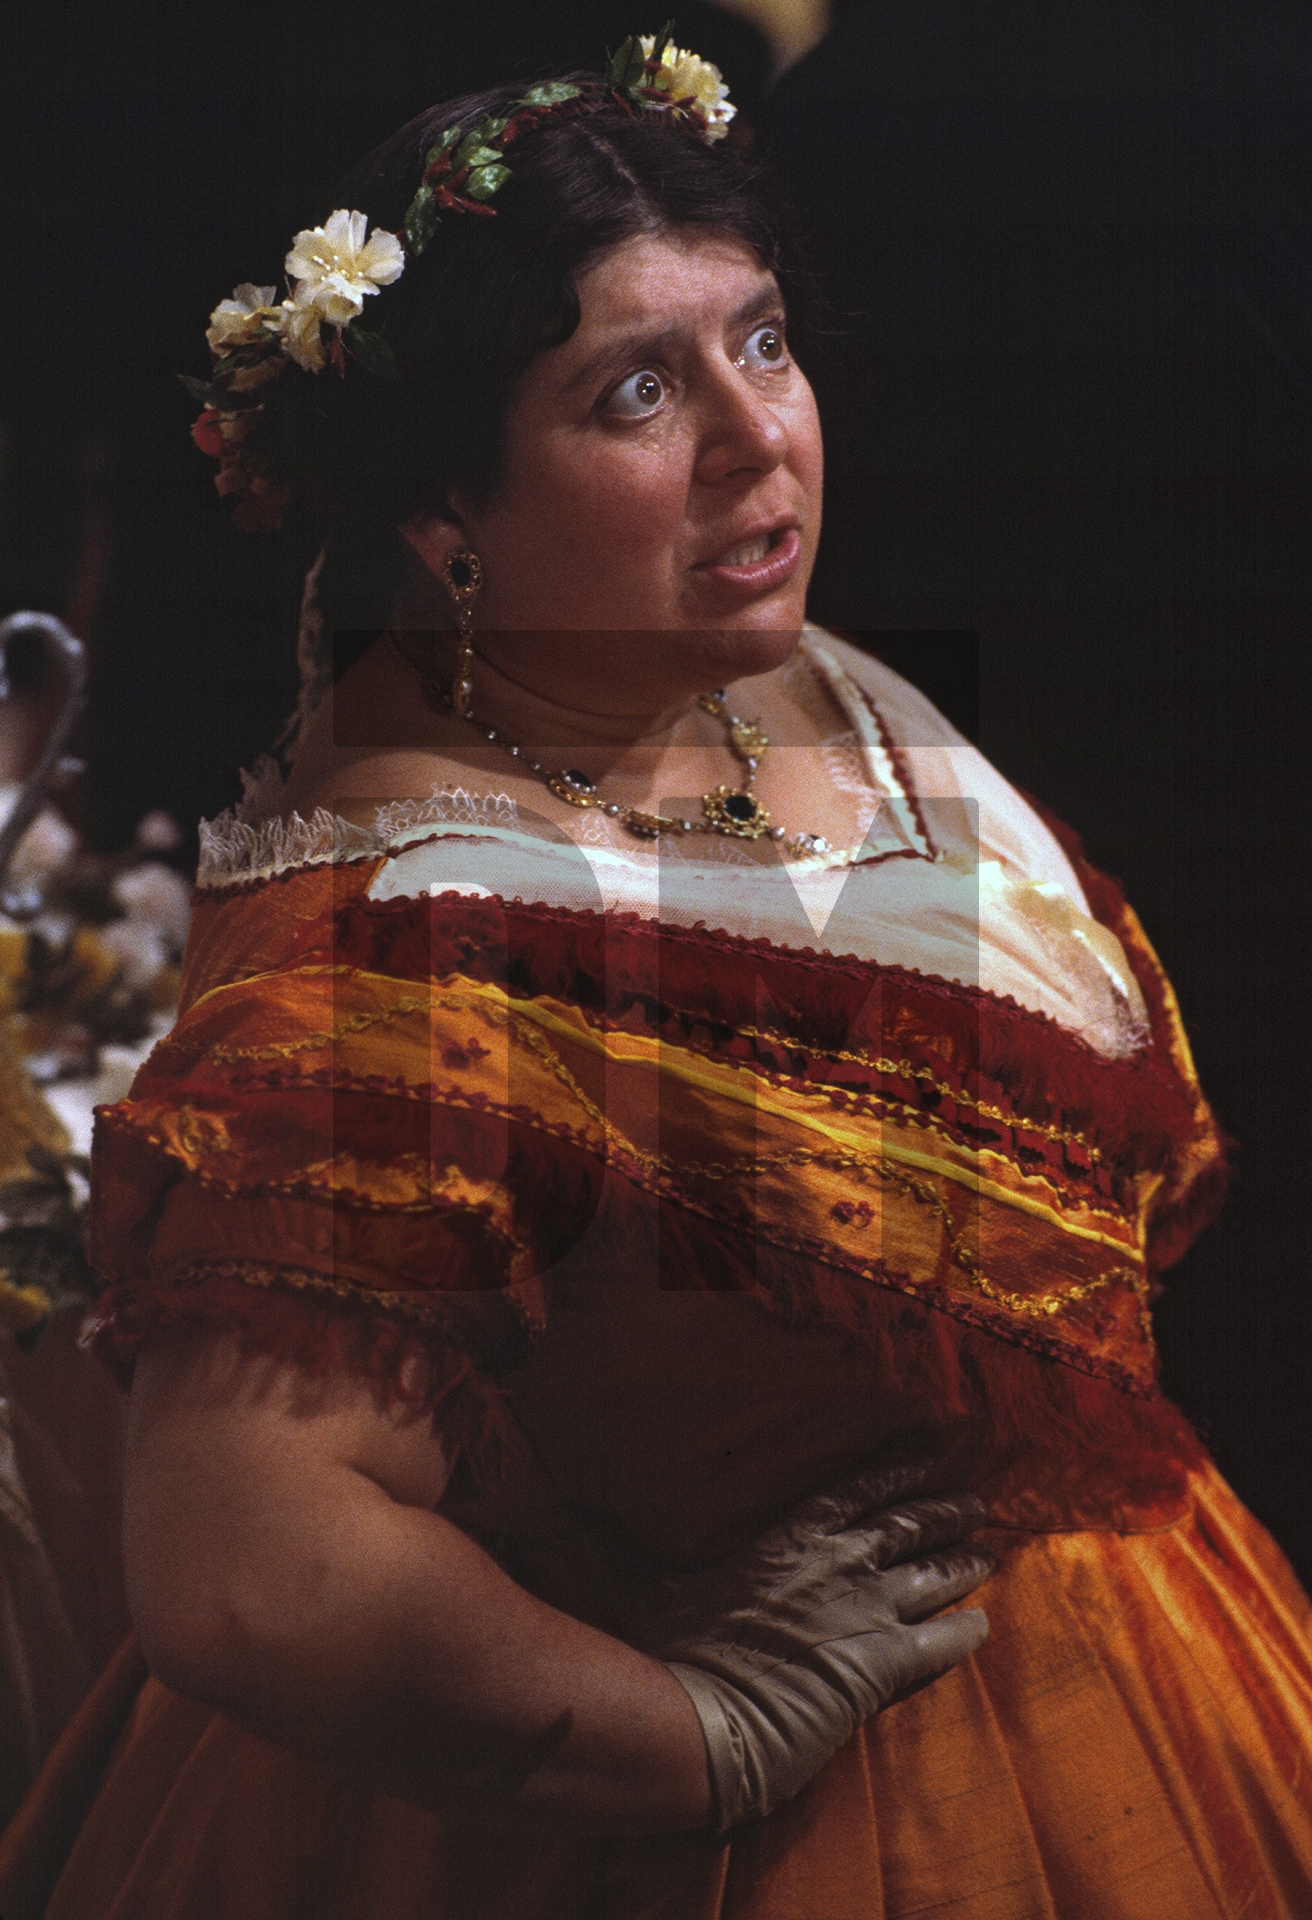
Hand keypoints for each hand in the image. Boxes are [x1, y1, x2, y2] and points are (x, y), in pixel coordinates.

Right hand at [639, 1459, 993, 1830]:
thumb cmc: (671, 1651)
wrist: (705, 1722)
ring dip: (962, 1562)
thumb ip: (609, 1542)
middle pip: (906, 1524)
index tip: (929, 1448)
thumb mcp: (639, 1585)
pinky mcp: (883, 1670)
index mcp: (789, 1538)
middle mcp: (838, 1565)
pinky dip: (965, 1631)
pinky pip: (941, 1643)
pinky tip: (982, 1624)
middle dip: (943, 1507)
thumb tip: (552, 1507)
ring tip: (986, 1551)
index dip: (896, 1466)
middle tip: (974, 1497)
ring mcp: (866, 1615)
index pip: (856, 1488)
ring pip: (932, 1576)